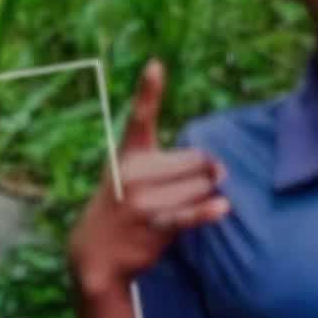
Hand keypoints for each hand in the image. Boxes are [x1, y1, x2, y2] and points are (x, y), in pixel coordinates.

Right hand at [69, 61, 228, 299]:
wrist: (95, 252)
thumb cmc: (123, 204)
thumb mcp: (130, 174)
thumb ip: (173, 163)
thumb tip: (221, 169)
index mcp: (128, 154)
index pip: (140, 117)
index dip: (149, 90)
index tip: (156, 65)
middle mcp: (133, 172)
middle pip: (196, 160)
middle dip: (204, 174)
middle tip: (186, 189)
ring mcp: (142, 199)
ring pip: (199, 187)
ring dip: (203, 197)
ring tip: (179, 208)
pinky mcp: (152, 224)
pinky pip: (188, 214)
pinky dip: (207, 211)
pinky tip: (222, 208)